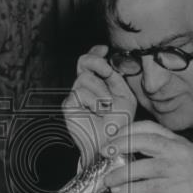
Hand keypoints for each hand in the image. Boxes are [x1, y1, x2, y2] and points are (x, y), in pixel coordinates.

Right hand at [62, 45, 137, 165]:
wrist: (110, 143)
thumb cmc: (119, 123)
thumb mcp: (124, 95)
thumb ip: (115, 77)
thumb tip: (105, 58)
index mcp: (99, 83)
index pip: (92, 61)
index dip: (95, 51)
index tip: (104, 49)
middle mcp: (85, 87)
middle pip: (83, 61)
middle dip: (96, 61)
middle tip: (107, 71)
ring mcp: (75, 95)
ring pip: (84, 78)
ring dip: (101, 92)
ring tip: (106, 108)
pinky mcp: (68, 104)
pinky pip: (80, 92)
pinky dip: (93, 102)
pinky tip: (97, 112)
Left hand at [101, 120, 192, 192]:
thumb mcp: (186, 155)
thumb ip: (165, 152)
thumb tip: (135, 155)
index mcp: (178, 141)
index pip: (150, 128)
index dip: (129, 130)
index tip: (113, 137)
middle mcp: (177, 151)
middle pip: (145, 141)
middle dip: (121, 145)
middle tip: (105, 152)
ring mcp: (178, 170)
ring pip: (144, 167)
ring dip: (121, 173)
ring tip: (108, 179)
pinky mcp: (178, 189)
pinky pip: (149, 188)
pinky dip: (131, 189)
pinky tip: (121, 191)